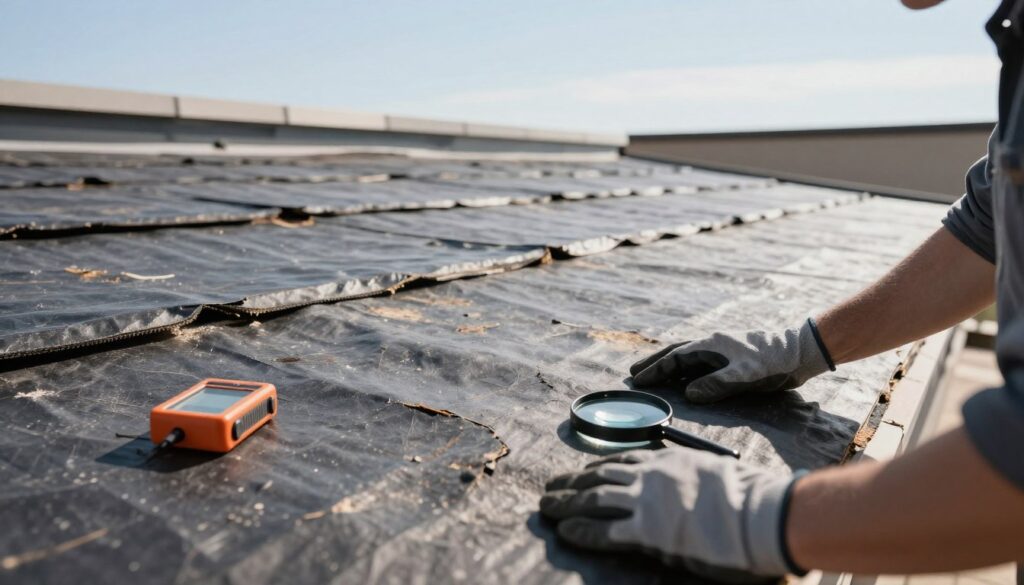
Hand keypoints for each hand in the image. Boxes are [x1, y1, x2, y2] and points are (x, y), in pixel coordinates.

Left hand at [540, 449, 803, 580]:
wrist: (758, 512)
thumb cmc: (747, 493)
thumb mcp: (714, 471)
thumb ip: (691, 473)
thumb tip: (686, 480)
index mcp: (667, 460)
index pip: (621, 461)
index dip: (596, 468)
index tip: (580, 472)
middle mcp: (650, 476)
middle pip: (599, 476)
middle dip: (571, 482)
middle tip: (551, 486)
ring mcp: (646, 501)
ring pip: (594, 498)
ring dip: (566, 503)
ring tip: (547, 506)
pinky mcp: (648, 530)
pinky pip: (605, 529)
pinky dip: (582, 530)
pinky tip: (565, 531)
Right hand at [629, 318, 833, 402]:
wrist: (799, 351)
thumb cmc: (772, 363)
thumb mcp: (743, 376)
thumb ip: (715, 385)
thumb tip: (689, 394)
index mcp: (711, 345)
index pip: (675, 358)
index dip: (656, 370)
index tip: (638, 380)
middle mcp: (712, 344)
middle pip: (675, 352)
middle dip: (654, 362)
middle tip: (634, 372)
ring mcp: (721, 348)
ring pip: (686, 354)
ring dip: (667, 363)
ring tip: (653, 372)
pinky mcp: (731, 356)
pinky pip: (699, 360)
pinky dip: (684, 366)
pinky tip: (685, 375)